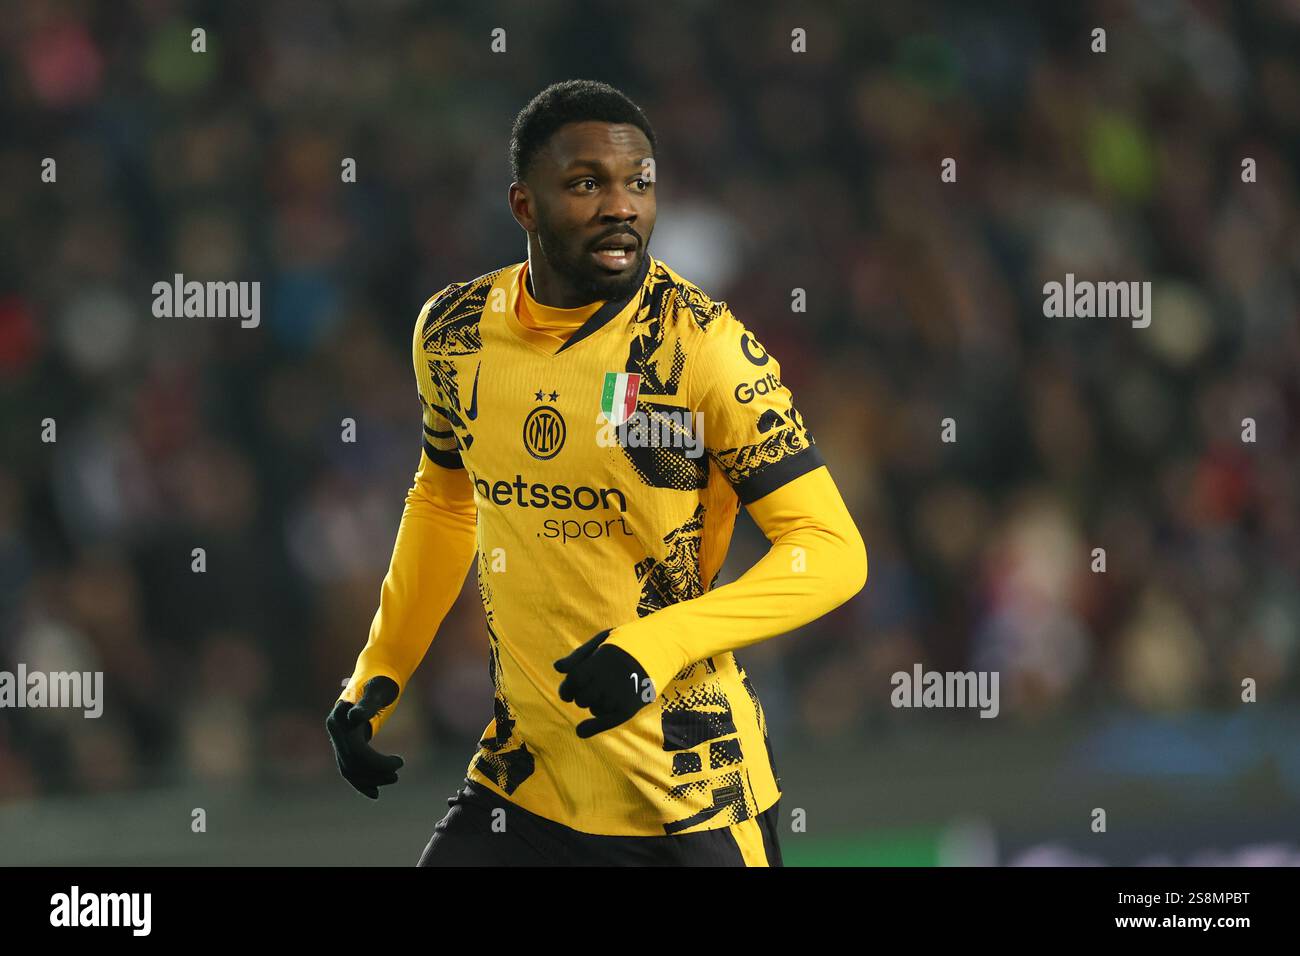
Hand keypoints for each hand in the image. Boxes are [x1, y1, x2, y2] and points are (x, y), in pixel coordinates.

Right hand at [326, 676, 403, 798]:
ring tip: (393, 779)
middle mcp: (335, 728)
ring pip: (349, 767)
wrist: (376, 670)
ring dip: (370, 778)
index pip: (356, 752)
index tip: (400, 763)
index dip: (377, 763)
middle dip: (375, 773)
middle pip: (351, 763)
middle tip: (397, 775)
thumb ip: (367, 704)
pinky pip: (349, 764)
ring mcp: (338, 735)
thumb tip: (354, 719)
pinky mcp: (346, 738)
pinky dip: (361, 779)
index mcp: (339, 718)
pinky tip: (374, 791)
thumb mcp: (378, 690)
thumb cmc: (380, 679)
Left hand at [554, 630, 652, 737]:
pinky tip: (581, 731)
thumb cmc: (627, 643)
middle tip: (592, 689)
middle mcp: (608, 680)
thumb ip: (578, 655)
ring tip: (608, 692)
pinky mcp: (629, 707)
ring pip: (594, 709)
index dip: (566, 688)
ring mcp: (619, 695)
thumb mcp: (602, 641)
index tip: (568, 691)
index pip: (572, 682)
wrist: (661, 649)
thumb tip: (557, 668)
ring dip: (595, 704)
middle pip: (581, 698)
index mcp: (599, 662)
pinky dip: (591, 728)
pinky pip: (605, 722)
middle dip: (581, 696)